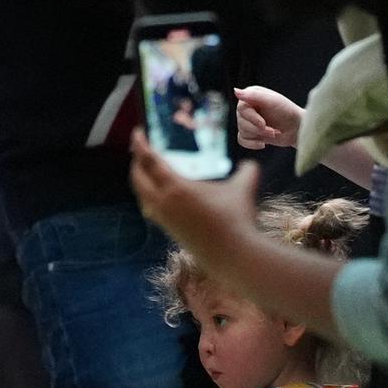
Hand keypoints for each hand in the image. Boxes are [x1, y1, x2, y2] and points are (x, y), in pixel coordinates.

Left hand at [129, 131, 262, 269]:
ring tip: (143, 172)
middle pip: (139, 179)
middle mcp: (164, 202)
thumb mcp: (242, 189)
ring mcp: (164, 218)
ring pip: (142, 196)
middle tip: (139, 150)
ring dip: (139, 182)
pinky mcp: (169, 230)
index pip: (150, 161)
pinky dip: (147, 197)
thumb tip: (251, 164)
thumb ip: (247, 172)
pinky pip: (150, 209)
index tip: (137, 133)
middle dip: (136, 163)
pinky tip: (155, 197)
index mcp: (176, 187)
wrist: (231, 254)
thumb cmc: (235, 218)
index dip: (141, 146)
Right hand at [235, 86, 301, 149]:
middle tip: (273, 131)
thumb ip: (254, 95)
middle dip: (258, 129)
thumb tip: (235, 91)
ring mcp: (247, 120)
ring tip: (273, 133)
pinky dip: (252, 144)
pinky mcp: (250, 133)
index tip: (263, 123)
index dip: (252, 118)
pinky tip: (263, 143)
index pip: (241, 109)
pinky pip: (241, 140)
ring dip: (259, 135)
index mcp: (250, 96)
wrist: (296, 128)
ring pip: (242, 132)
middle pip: (241, 122)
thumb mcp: (272, 101)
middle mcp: (246, 107)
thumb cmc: (287, 111)